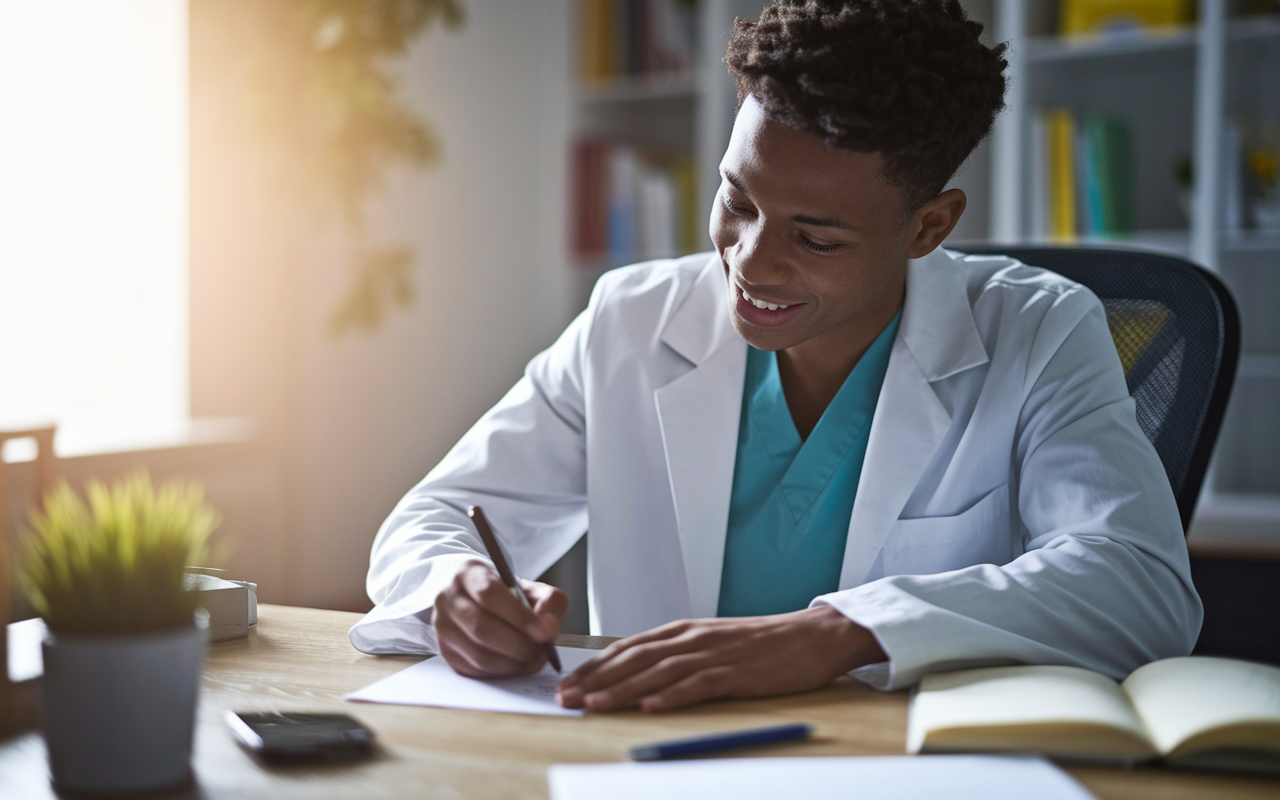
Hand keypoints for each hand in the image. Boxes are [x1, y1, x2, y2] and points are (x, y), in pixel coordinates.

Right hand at [431, 561, 568, 677]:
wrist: (476, 599)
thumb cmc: (507, 595)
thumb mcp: (532, 588)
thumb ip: (549, 603)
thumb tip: (548, 629)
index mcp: (469, 574)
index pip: (490, 595)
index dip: (518, 616)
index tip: (543, 633)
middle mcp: (448, 599)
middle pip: (482, 628)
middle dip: (519, 646)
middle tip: (542, 651)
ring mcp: (443, 627)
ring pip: (478, 654)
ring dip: (513, 663)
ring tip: (534, 659)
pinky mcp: (447, 652)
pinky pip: (475, 669)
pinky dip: (502, 672)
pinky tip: (517, 665)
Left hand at [556, 606, 884, 712]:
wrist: (811, 636)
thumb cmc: (761, 644)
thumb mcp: (712, 643)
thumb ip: (678, 655)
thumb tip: (640, 677)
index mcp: (683, 630)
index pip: (627, 648)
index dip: (594, 667)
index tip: (567, 684)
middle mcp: (692, 638)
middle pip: (634, 659)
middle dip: (596, 680)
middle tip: (566, 698)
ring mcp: (713, 654)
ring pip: (658, 672)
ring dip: (623, 689)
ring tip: (595, 705)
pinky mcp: (736, 672)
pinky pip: (698, 685)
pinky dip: (672, 696)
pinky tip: (650, 707)